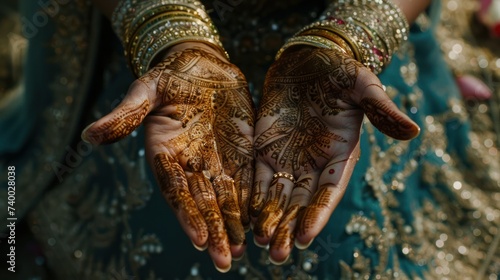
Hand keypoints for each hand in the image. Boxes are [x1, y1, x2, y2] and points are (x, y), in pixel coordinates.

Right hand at [81, 44, 254, 271]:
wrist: (201, 67)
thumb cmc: (169, 75)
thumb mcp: (146, 89)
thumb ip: (125, 114)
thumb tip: (88, 135)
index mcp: (165, 153)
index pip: (176, 189)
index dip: (187, 213)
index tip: (201, 238)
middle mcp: (189, 164)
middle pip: (202, 202)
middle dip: (214, 231)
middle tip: (225, 260)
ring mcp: (214, 161)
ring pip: (224, 199)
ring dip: (233, 225)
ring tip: (242, 252)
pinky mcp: (237, 154)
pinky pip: (244, 181)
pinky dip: (250, 203)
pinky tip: (258, 224)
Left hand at [250, 47, 419, 263]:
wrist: (309, 58)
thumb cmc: (340, 70)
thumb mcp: (363, 86)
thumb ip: (382, 109)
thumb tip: (414, 131)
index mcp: (340, 155)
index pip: (328, 192)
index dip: (317, 215)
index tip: (305, 238)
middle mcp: (315, 163)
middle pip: (302, 202)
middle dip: (290, 228)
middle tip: (278, 254)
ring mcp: (290, 157)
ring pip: (279, 195)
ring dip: (270, 219)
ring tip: (260, 243)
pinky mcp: (267, 148)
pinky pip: (259, 176)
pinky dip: (254, 195)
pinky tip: (246, 215)